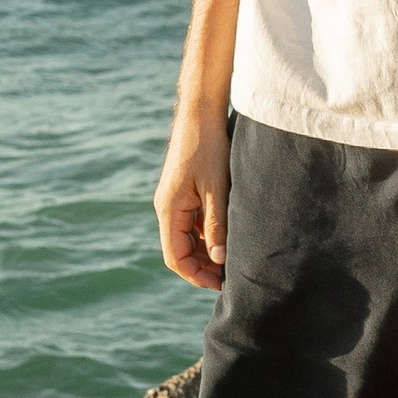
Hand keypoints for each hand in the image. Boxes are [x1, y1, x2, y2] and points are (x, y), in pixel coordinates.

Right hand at [154, 106, 230, 290]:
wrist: (200, 114)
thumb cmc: (208, 148)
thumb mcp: (217, 189)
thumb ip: (217, 225)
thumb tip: (220, 260)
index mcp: (169, 209)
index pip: (175, 257)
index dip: (195, 275)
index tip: (220, 284)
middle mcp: (166, 207)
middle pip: (179, 250)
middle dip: (201, 267)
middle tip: (229, 276)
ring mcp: (174, 200)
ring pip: (186, 237)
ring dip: (205, 252)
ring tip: (230, 260)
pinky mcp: (183, 192)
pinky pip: (191, 223)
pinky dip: (205, 235)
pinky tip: (225, 236)